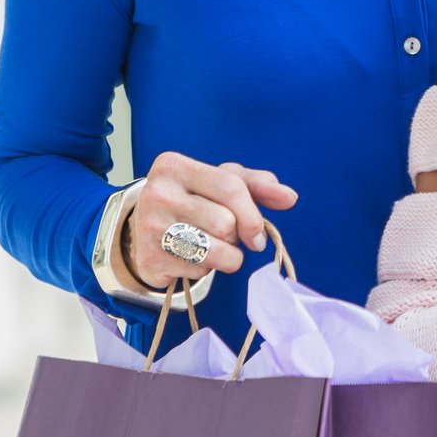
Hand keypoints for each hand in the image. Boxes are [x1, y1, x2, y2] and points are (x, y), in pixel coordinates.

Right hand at [122, 153, 298, 290]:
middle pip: (224, 223)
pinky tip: (191, 257)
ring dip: (226, 257)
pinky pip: (198, 271)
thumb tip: (290, 197)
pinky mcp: (148, 259)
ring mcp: (148, 227)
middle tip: (223, 235)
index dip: (252, 214)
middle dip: (234, 235)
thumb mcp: (223, 182)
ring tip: (214, 247)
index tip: (258, 234)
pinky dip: (205, 270)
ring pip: (214, 251)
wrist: (146, 229)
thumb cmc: (194, 200)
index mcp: (174, 165)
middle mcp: (157, 193)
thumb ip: (258, 185)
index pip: (230, 187)